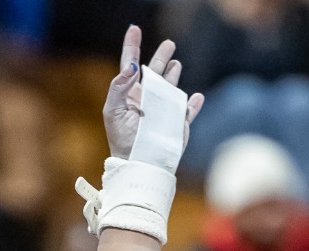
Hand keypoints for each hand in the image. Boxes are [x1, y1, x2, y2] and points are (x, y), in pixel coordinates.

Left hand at [102, 26, 203, 163]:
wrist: (138, 163)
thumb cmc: (122, 140)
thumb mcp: (113, 111)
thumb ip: (119, 87)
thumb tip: (133, 67)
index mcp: (130, 94)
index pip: (131, 65)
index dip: (132, 46)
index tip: (134, 29)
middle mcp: (148, 99)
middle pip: (155, 72)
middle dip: (161, 57)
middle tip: (169, 43)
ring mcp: (163, 111)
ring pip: (171, 88)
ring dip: (174, 75)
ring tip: (176, 64)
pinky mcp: (177, 124)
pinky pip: (188, 111)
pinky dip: (194, 104)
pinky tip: (196, 97)